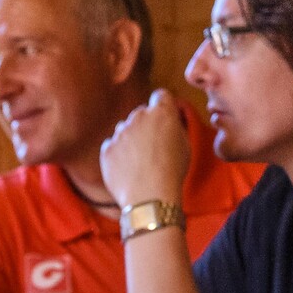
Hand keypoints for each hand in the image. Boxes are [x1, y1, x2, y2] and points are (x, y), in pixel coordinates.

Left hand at [99, 91, 191, 209]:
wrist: (150, 197)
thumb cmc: (172, 172)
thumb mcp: (185, 144)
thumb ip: (175, 125)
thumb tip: (170, 119)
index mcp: (162, 113)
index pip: (161, 95)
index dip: (163, 105)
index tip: (164, 117)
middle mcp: (139, 116)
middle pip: (142, 113)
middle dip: (147, 125)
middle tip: (154, 147)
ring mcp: (120, 132)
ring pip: (125, 129)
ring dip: (131, 139)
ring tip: (141, 162)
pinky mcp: (107, 148)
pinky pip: (113, 146)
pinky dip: (118, 154)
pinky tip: (129, 169)